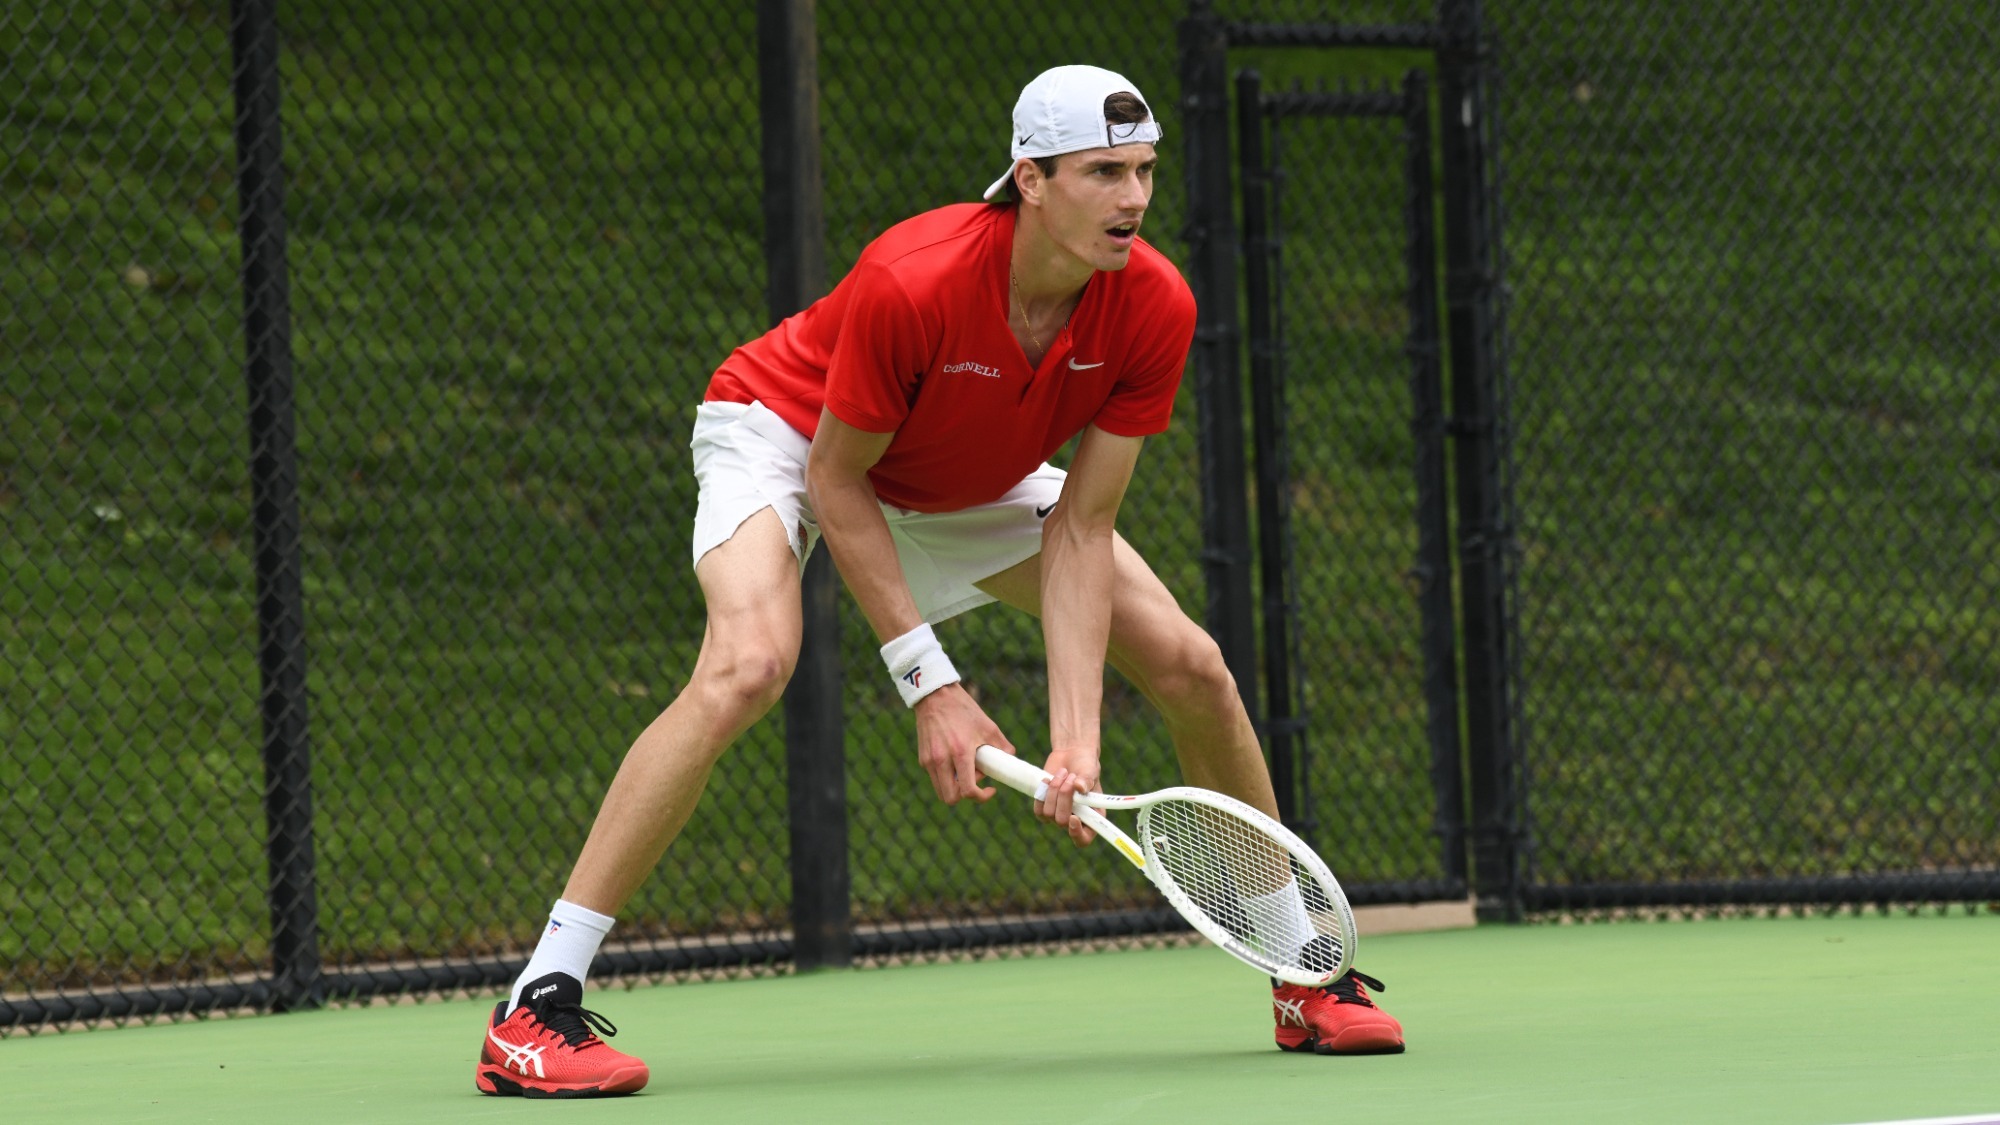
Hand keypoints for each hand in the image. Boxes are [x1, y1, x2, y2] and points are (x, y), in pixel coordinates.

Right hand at [913, 684, 1007, 804]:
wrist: (935, 696)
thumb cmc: (963, 710)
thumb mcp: (988, 726)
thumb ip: (1002, 746)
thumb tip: (1011, 759)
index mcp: (960, 752)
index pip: (968, 790)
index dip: (982, 797)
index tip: (991, 789)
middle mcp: (941, 760)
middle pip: (950, 798)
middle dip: (965, 795)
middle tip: (975, 778)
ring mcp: (929, 761)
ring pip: (941, 791)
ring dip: (955, 787)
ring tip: (965, 768)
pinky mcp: (923, 759)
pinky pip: (936, 778)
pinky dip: (947, 777)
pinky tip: (955, 760)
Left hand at [1035, 745, 1101, 846]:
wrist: (1071, 754)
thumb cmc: (1086, 764)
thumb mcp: (1091, 770)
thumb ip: (1087, 779)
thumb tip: (1079, 788)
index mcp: (1093, 817)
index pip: (1083, 839)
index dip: (1076, 833)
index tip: (1073, 817)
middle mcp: (1076, 820)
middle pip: (1062, 822)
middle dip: (1064, 798)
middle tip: (1071, 777)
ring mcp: (1059, 815)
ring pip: (1049, 814)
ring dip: (1054, 791)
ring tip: (1063, 772)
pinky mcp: (1046, 808)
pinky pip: (1039, 811)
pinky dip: (1042, 794)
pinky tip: (1048, 779)